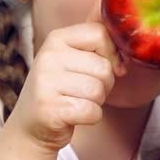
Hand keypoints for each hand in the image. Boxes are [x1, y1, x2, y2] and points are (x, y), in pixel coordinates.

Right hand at [12, 2, 125, 151]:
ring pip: (98, 90)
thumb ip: (96, 43)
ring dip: (96, 102)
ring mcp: (46, 83)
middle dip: (104, 84)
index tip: (108, 66)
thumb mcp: (72, 58)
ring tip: (77, 102)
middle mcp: (48, 56)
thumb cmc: (61, 90)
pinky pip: (92, 111)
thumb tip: (128, 38)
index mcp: (56, 39)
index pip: (100, 33)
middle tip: (83, 91)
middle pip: (104, 67)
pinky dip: (91, 117)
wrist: (31, 125)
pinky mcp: (50, 109)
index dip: (112, 53)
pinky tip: (74, 116)